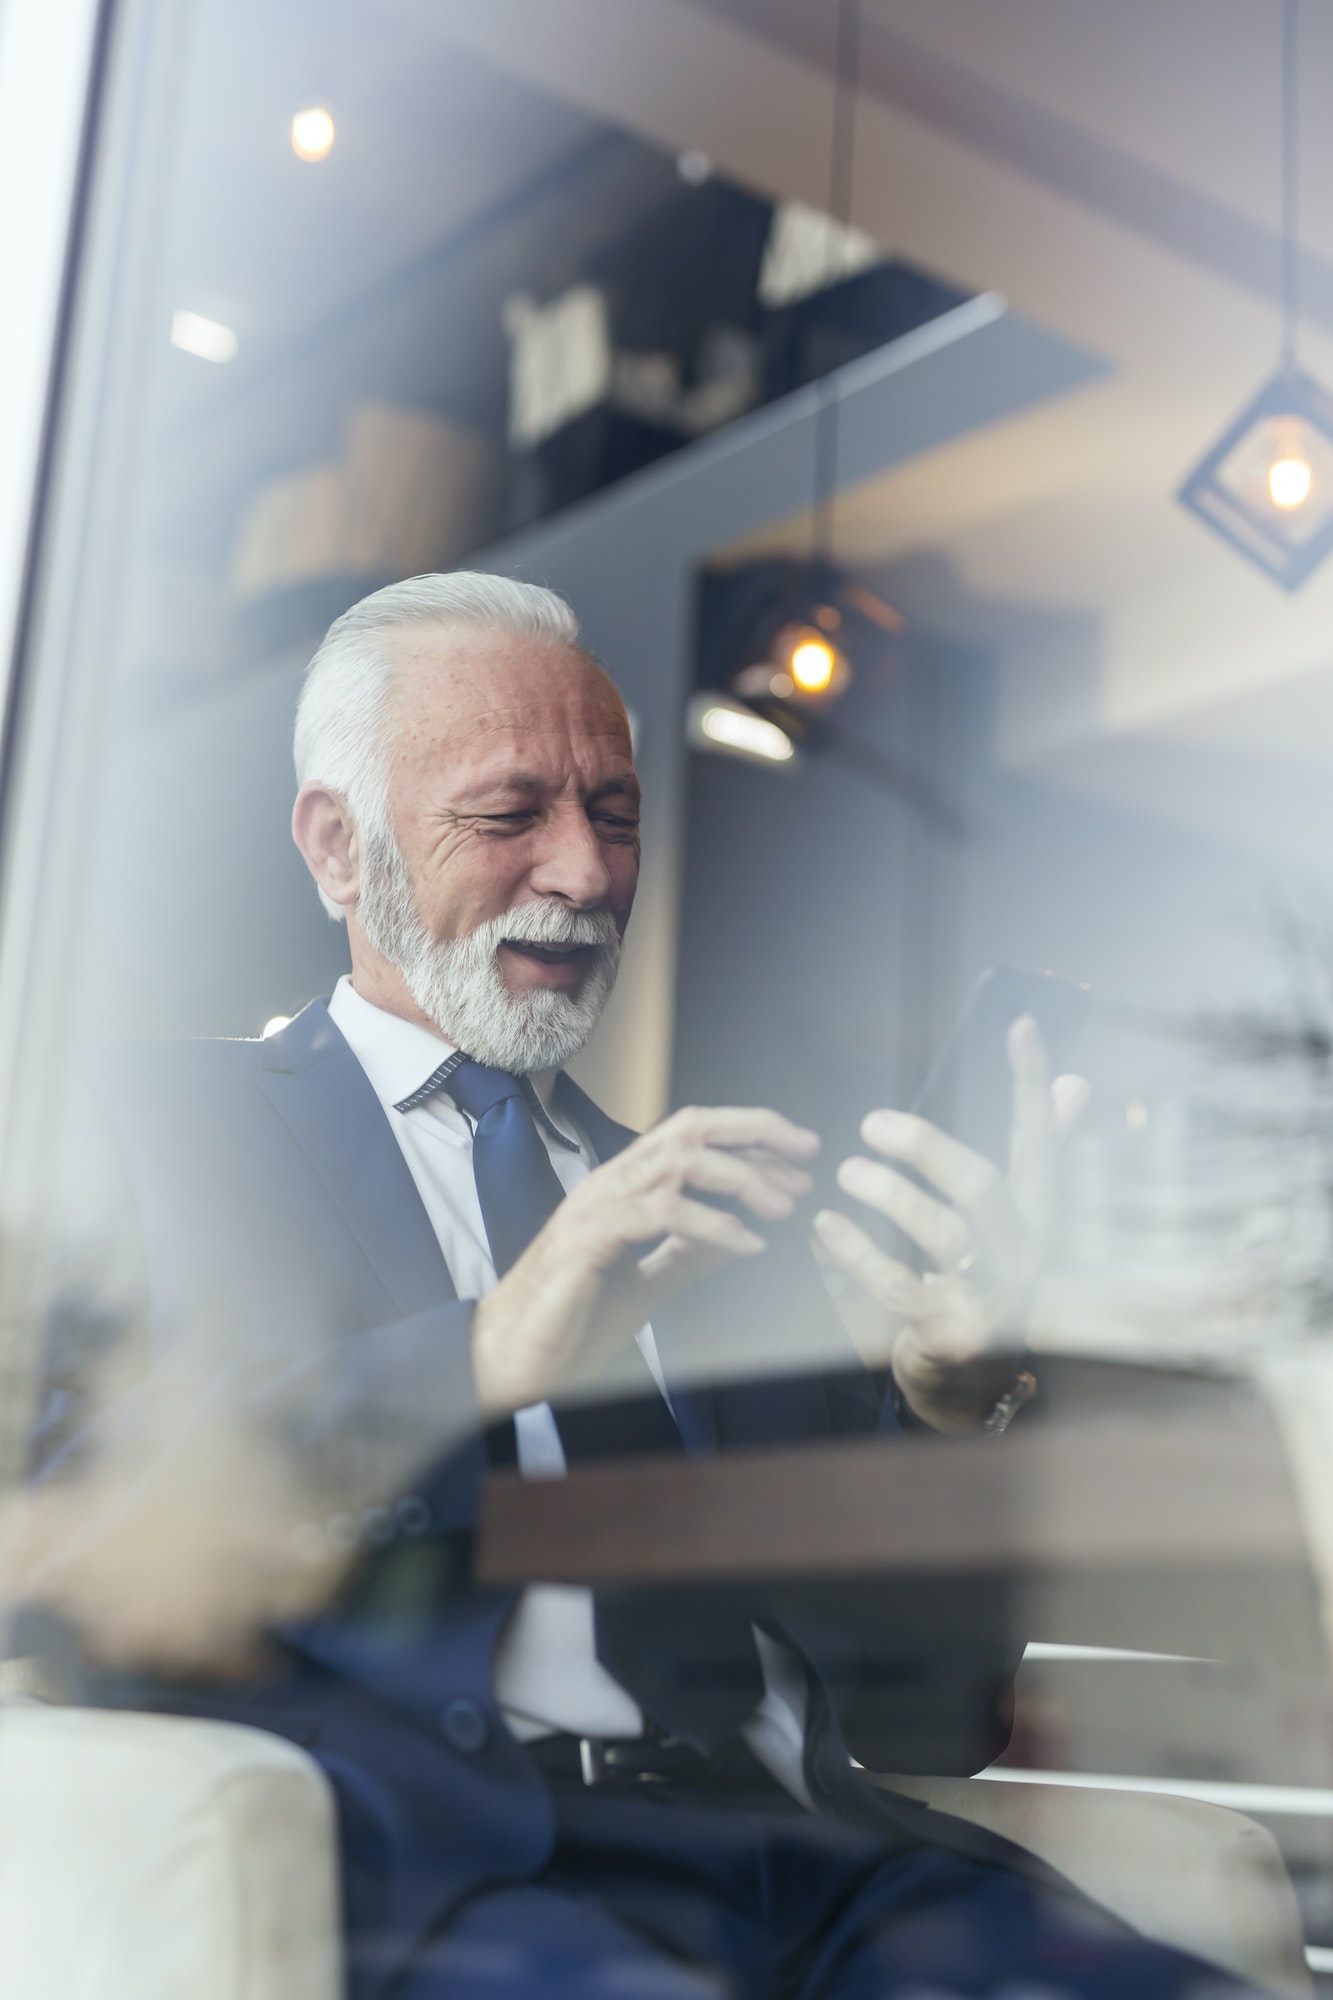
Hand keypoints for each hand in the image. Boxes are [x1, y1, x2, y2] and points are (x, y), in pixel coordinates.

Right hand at [470, 1105, 818, 1417]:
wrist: (511, 1358)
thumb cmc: (572, 1320)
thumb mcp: (647, 1283)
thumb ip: (688, 1255)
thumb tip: (741, 1235)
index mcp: (623, 1186)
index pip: (691, 1133)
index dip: (749, 1133)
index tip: (800, 1152)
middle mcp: (610, 1183)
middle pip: (690, 1128)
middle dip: (755, 1134)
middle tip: (807, 1159)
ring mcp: (596, 1206)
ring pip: (679, 1162)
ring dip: (742, 1179)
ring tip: (784, 1206)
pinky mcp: (589, 1240)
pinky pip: (662, 1214)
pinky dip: (714, 1226)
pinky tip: (748, 1245)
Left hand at [813, 1018, 1087, 1432]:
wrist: (972, 1379)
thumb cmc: (985, 1279)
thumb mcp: (1014, 1220)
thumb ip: (1042, 1151)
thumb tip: (1075, 1082)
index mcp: (1038, 1216)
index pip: (1041, 1139)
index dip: (1030, 1083)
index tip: (1020, 1025)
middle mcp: (1022, 1252)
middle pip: (985, 1188)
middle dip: (930, 1149)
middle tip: (873, 1124)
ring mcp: (989, 1296)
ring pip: (943, 1236)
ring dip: (891, 1197)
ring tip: (847, 1173)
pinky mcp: (949, 1330)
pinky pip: (899, 1286)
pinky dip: (858, 1254)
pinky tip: (826, 1226)